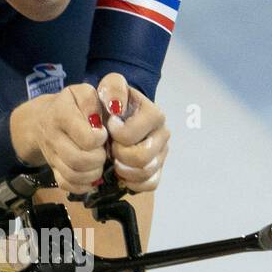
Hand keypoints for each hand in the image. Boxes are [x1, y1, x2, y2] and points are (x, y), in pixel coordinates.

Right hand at [33, 84, 108, 194]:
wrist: (44, 118)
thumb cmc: (72, 104)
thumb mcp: (84, 93)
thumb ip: (95, 100)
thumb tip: (105, 118)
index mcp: (61, 114)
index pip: (87, 138)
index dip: (100, 139)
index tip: (103, 133)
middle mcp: (52, 136)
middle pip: (78, 160)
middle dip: (98, 158)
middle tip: (102, 151)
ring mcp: (50, 155)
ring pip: (73, 175)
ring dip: (93, 173)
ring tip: (98, 162)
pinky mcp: (52, 169)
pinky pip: (66, 185)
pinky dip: (82, 185)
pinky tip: (90, 175)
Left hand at [96, 74, 168, 192]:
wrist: (115, 115)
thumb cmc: (112, 102)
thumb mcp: (110, 87)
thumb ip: (114, 88)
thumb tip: (116, 107)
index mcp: (154, 114)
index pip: (131, 135)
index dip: (116, 134)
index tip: (109, 126)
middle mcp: (162, 134)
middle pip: (141, 157)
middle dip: (120, 154)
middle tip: (111, 147)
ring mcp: (162, 153)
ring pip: (145, 173)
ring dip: (124, 169)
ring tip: (114, 158)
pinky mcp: (158, 170)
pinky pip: (149, 184)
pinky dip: (132, 182)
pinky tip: (122, 172)